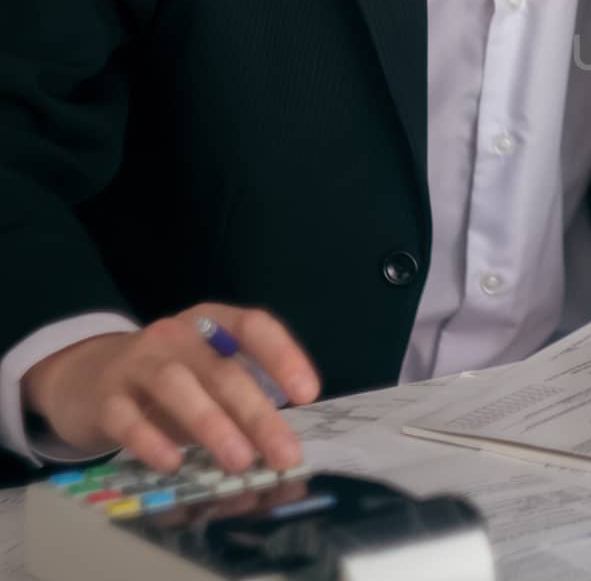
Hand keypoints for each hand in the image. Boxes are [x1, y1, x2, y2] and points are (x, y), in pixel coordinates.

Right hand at [20, 304, 320, 472]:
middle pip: (222, 370)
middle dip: (258, 414)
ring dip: (212, 425)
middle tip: (285, 454)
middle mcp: (176, 335)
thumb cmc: (167, 381)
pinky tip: (173, 463)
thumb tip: (283, 441)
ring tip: (240, 461)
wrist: (85, 377)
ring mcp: (136, 362)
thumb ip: (242, 397)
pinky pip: (126, 417)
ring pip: (177, 387)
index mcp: (212, 324)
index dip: (283, 356)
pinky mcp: (104, 397)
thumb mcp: (207, 375)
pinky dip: (151, 440)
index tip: (308, 394)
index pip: (254, 326)